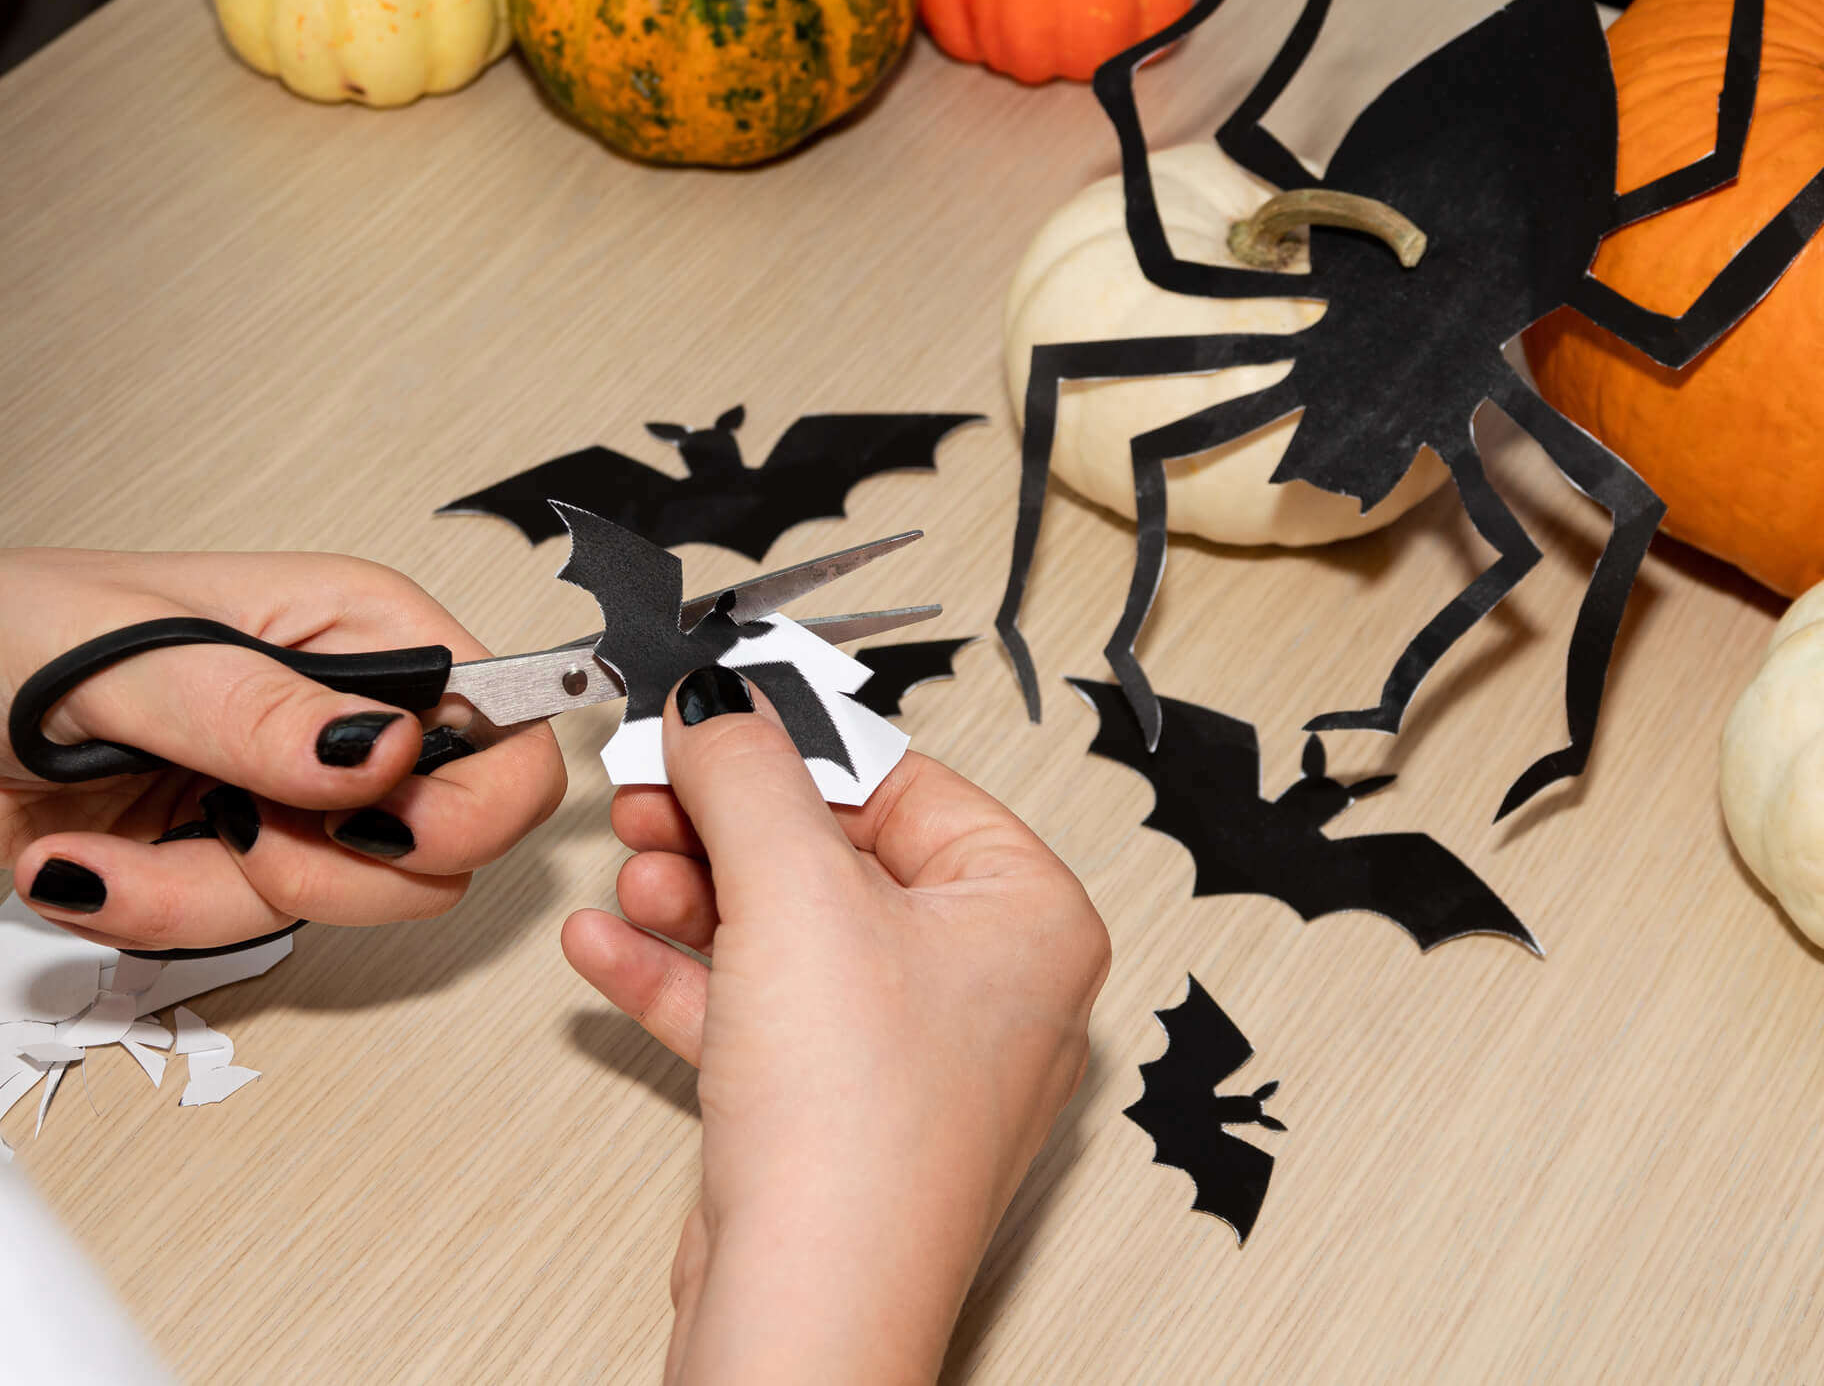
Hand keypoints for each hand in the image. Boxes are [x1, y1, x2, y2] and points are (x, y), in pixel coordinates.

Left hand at [1, 547, 566, 949]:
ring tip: (113, 838)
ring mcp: (300, 803)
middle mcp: (352, 723)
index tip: (385, 819)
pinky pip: (244, 934)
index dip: (480, 797)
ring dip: (214, 895)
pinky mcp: (235, 866)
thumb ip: (254, 709)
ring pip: (348, 908)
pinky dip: (154, 913)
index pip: (511, 728)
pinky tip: (88, 858)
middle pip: (454, 847)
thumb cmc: (5, 631)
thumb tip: (383, 750)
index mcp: (363, 633)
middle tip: (240, 826)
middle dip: (333, 868)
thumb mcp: (125, 652)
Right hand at [562, 666, 1109, 1385]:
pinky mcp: (837, 1113)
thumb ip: (748, 772)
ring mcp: (913, 1056)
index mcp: (1029, 914)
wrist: (807, 1306)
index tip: (710, 723)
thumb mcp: (793, 889)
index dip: (794, 749)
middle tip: (648, 795)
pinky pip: (760, 1013)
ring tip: (629, 872)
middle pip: (838, 857)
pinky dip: (685, 976)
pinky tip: (609, 947)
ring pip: (791, 935)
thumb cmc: (858, 1127)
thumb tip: (721, 703)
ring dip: (696, 896)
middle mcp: (987, 985)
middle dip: (728, 828)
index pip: (906, 784)